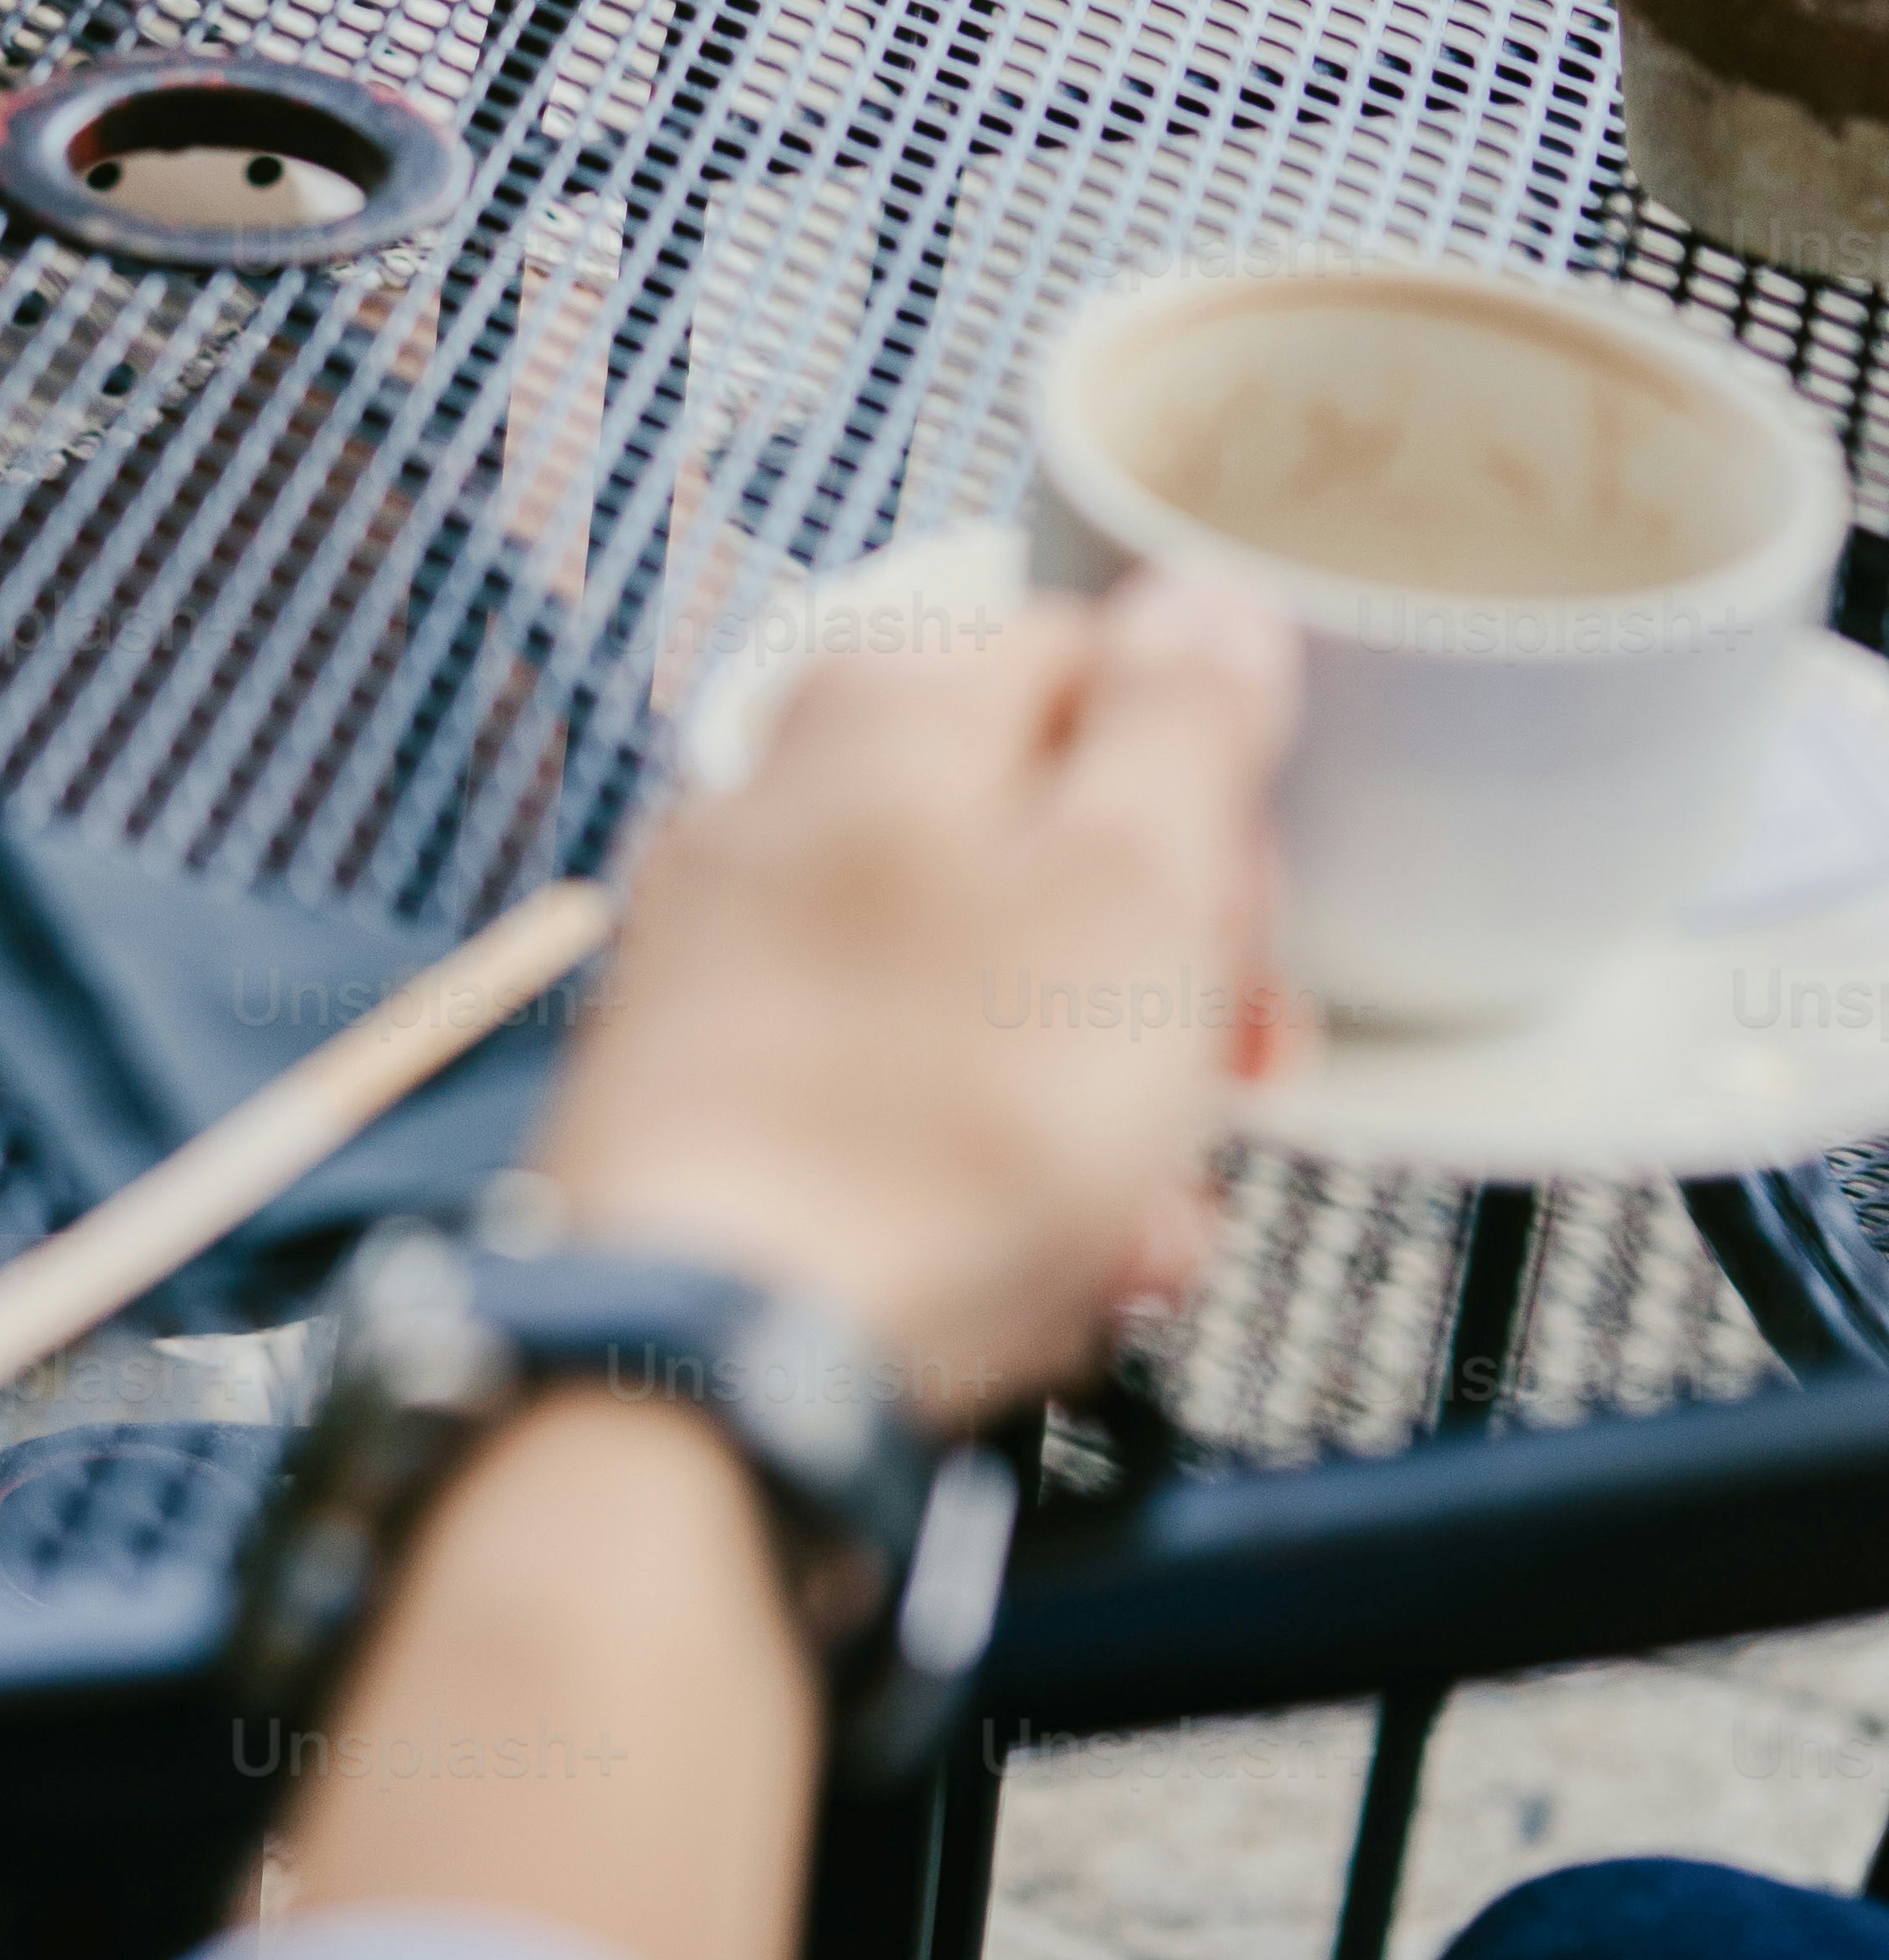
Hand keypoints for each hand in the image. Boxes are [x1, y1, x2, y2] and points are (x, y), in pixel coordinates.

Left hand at [539, 576, 1298, 1426]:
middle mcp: (779, 799)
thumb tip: (1208, 599)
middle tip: (1222, 1093)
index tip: (1249, 931)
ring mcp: (731, 949)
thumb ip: (1181, 720)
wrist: (709, 1361)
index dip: (1213, 809)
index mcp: (886, 708)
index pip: (1105, 671)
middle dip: (1163, 984)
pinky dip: (987, 1181)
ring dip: (1096, 1116)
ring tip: (1131, 1232)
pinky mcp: (710, 1091)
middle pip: (1045, 843)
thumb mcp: (1132, 888)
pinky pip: (900, 1104)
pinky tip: (1036, 1276)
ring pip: (988, 997)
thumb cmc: (936, 1124)